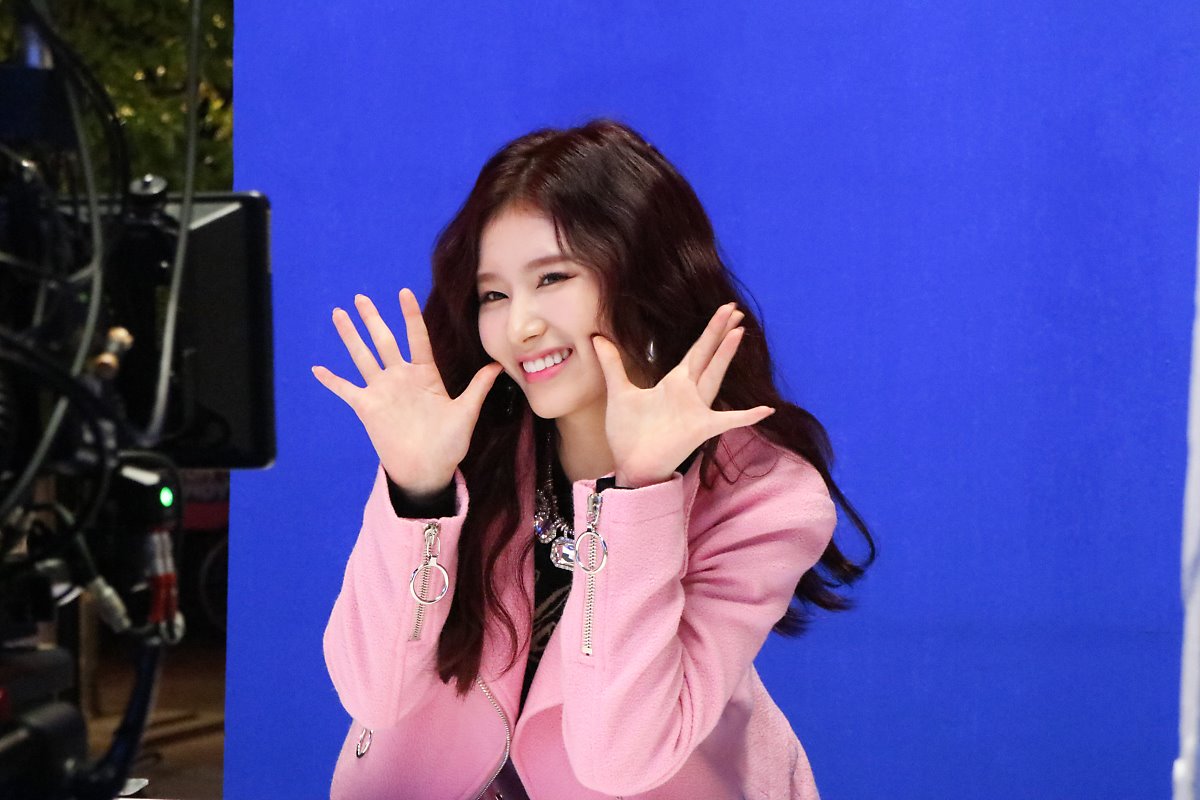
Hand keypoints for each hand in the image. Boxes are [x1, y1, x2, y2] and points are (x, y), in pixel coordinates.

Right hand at [311, 289, 502, 493]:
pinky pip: (346, 390)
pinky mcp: (367, 408)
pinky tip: (317, 368)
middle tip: (361, 296)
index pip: (417, 338)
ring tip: (338, 314)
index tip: (404, 293)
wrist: (427, 471)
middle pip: (384, 340)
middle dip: (372, 318)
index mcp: (425, 375)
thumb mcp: (465, 413)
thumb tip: (498, 365)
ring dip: (350, 336)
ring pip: (363, 357)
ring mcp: (382, 391)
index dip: (410, 316)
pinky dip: (331, 381)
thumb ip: (478, 387)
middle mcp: (401, 378)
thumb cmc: (449, 444)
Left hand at [592, 302, 773, 488]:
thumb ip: (613, 364)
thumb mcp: (619, 392)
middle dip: (720, 332)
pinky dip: (746, 417)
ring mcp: (697, 410)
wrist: (630, 464)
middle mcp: (690, 392)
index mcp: (674, 383)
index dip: (710, 330)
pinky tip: (766, 410)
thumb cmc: (628, 433)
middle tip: (735, 309)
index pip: (697, 350)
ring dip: (726, 356)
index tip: (725, 310)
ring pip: (715, 376)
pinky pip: (728, 421)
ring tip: (739, 333)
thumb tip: (597, 338)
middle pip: (709, 356)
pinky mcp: (700, 428)